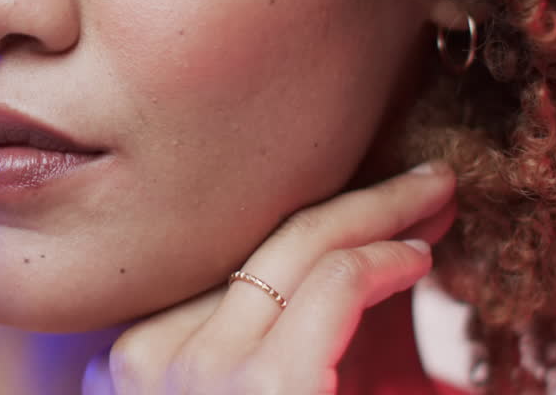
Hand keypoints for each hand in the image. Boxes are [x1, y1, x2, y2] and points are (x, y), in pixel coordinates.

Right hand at [81, 161, 457, 394]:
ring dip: (369, 218)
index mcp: (126, 370)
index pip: (216, 273)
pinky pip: (324, 291)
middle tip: (419, 181)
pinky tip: (412, 258)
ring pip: (287, 255)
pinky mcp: (258, 392)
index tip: (362, 215)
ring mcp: (187, 376)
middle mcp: (138, 363)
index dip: (295, 232)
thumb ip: (250, 358)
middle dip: (343, 204)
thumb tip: (308, 290)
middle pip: (247, 252)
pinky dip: (375, 262)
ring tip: (429, 201)